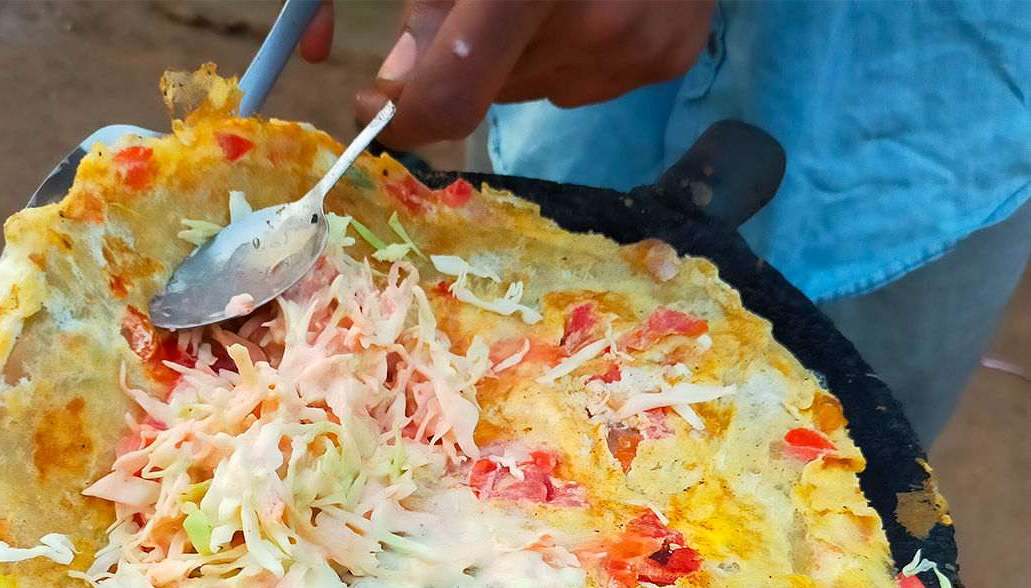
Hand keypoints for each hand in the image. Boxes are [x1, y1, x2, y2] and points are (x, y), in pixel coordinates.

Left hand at [300, 0, 714, 150]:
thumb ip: (429, 5)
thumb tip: (397, 80)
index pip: (450, 96)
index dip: (404, 116)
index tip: (377, 106)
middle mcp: (594, 24)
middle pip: (489, 92)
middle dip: (467, 61)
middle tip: (483, 2)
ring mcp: (639, 46)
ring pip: (535, 88)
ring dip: (521, 56)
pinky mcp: (670, 55)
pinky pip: (587, 82)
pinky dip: (573, 54)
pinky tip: (591, 0)